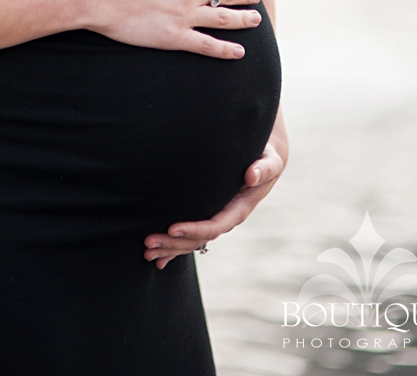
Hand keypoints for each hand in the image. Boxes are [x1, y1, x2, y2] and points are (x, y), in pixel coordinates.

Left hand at [143, 116, 288, 268]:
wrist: (264, 162)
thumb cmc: (265, 159)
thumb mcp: (270, 162)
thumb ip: (264, 168)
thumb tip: (252, 175)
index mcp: (239, 209)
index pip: (214, 225)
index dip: (193, 229)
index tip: (172, 228)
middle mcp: (226, 218)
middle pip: (198, 238)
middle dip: (173, 243)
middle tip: (148, 243)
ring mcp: (216, 218)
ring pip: (191, 241)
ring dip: (169, 247)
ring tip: (146, 251)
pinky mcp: (208, 214)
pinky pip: (190, 235)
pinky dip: (173, 247)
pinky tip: (157, 258)